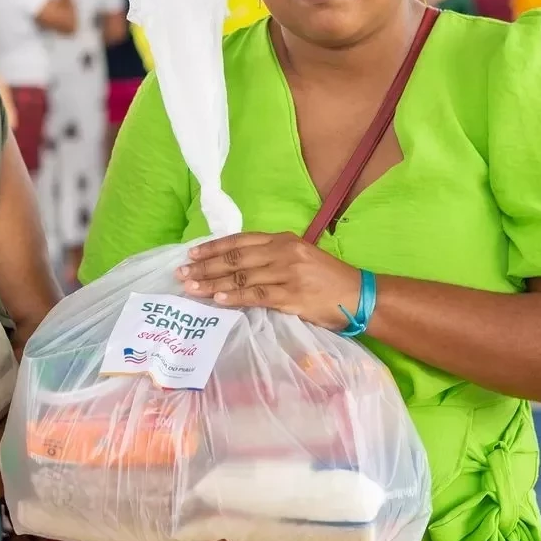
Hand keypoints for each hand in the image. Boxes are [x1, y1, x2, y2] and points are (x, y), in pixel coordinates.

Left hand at [177, 232, 360, 331]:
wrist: (358, 295)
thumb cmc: (328, 279)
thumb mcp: (300, 257)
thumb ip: (272, 256)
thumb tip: (236, 265)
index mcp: (283, 240)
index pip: (240, 241)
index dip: (213, 248)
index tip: (191, 255)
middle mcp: (283, 252)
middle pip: (235, 258)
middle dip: (205, 266)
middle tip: (182, 273)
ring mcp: (287, 274)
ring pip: (241, 277)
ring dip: (212, 284)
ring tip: (192, 288)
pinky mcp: (292, 296)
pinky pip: (257, 296)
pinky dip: (235, 297)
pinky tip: (218, 300)